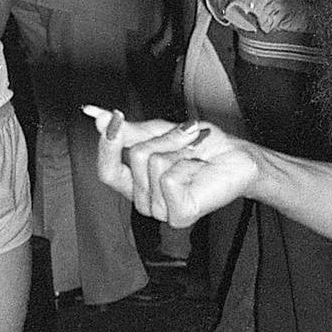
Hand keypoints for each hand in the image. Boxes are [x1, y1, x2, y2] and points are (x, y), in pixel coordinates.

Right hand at [84, 107, 257, 227]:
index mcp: (136, 185)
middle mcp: (145, 202)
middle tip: (184, 139)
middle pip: (134, 158)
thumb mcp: (158, 133)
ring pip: (151, 163)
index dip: (108, 143)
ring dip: (176, 149)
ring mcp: (162, 211)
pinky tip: (198, 170)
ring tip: (194, 155)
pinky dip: (185, 164)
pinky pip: (167, 177)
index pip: (106, 170)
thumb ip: (127, 131)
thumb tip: (96, 116)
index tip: (116, 117)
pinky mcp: (178, 215)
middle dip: (161, 140)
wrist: (236, 156)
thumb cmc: (202, 147)